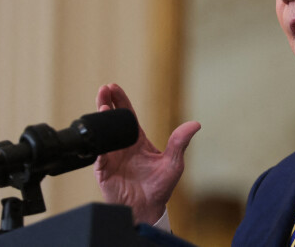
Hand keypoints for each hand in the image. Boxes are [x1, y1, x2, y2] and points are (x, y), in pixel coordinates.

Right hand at [94, 83, 200, 223]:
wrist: (147, 209)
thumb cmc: (159, 187)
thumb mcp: (174, 162)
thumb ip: (180, 142)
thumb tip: (196, 124)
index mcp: (137, 140)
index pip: (127, 115)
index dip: (120, 100)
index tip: (113, 86)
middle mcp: (122, 146)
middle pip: (112, 119)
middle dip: (106, 102)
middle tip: (103, 89)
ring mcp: (111, 157)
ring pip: (102, 133)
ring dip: (101, 118)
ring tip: (103, 105)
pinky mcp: (103, 170)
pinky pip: (98, 154)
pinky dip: (98, 143)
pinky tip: (99, 133)